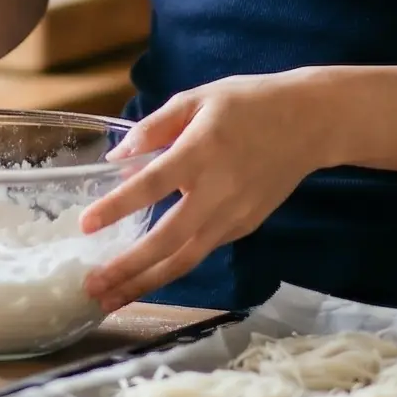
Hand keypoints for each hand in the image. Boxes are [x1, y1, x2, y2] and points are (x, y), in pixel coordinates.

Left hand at [76, 70, 343, 310]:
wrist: (311, 123)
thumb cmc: (248, 103)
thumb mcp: (198, 99)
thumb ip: (155, 127)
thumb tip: (117, 158)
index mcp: (201, 152)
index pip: (151, 185)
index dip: (117, 207)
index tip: (85, 225)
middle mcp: (217, 191)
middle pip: (168, 241)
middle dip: (127, 269)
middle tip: (91, 286)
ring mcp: (234, 215)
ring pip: (186, 260)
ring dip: (146, 282)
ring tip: (111, 298)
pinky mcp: (244, 227)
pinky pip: (202, 251)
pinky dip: (172, 268)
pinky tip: (145, 275)